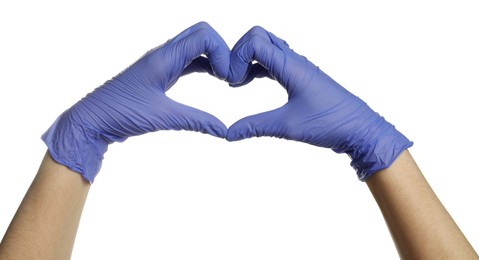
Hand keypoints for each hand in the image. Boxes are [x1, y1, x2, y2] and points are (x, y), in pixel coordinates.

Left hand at [42, 22, 229, 181]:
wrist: (92, 119)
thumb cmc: (120, 113)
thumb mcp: (162, 118)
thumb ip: (196, 121)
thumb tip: (224, 130)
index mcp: (163, 57)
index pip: (203, 36)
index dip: (222, 53)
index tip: (227, 78)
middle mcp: (163, 54)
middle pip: (201, 34)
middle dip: (222, 51)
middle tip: (229, 77)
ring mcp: (162, 62)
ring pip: (195, 46)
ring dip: (214, 57)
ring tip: (226, 79)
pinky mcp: (161, 72)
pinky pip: (188, 60)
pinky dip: (204, 65)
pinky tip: (213, 79)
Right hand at [227, 26, 412, 180]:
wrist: (359, 128)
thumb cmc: (330, 123)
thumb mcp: (288, 127)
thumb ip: (255, 127)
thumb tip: (228, 134)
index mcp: (291, 66)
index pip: (255, 42)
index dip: (237, 57)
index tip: (232, 80)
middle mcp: (294, 61)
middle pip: (259, 36)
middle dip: (239, 52)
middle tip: (231, 77)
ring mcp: (297, 67)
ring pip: (266, 47)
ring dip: (248, 59)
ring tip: (237, 81)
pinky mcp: (299, 76)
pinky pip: (273, 61)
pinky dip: (257, 67)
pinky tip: (248, 82)